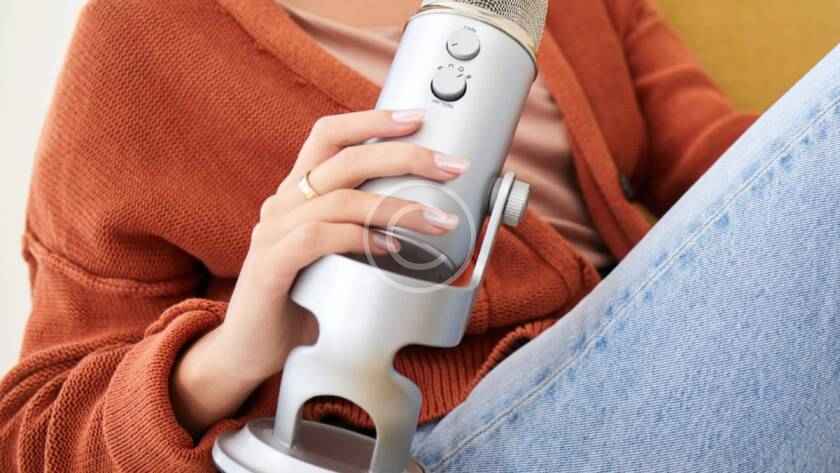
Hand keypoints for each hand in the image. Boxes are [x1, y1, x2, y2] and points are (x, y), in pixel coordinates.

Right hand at [171, 109, 468, 433]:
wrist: (251, 351)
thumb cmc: (305, 302)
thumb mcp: (340, 257)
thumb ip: (368, 233)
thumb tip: (433, 222)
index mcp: (299, 194)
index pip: (329, 136)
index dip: (372, 120)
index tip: (417, 118)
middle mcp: (284, 204)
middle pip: (345, 159)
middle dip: (404, 156)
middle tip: (450, 166)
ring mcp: (272, 233)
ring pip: (339, 198)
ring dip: (397, 206)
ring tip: (439, 222)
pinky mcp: (268, 266)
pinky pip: (316, 239)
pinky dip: (359, 239)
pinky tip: (391, 249)